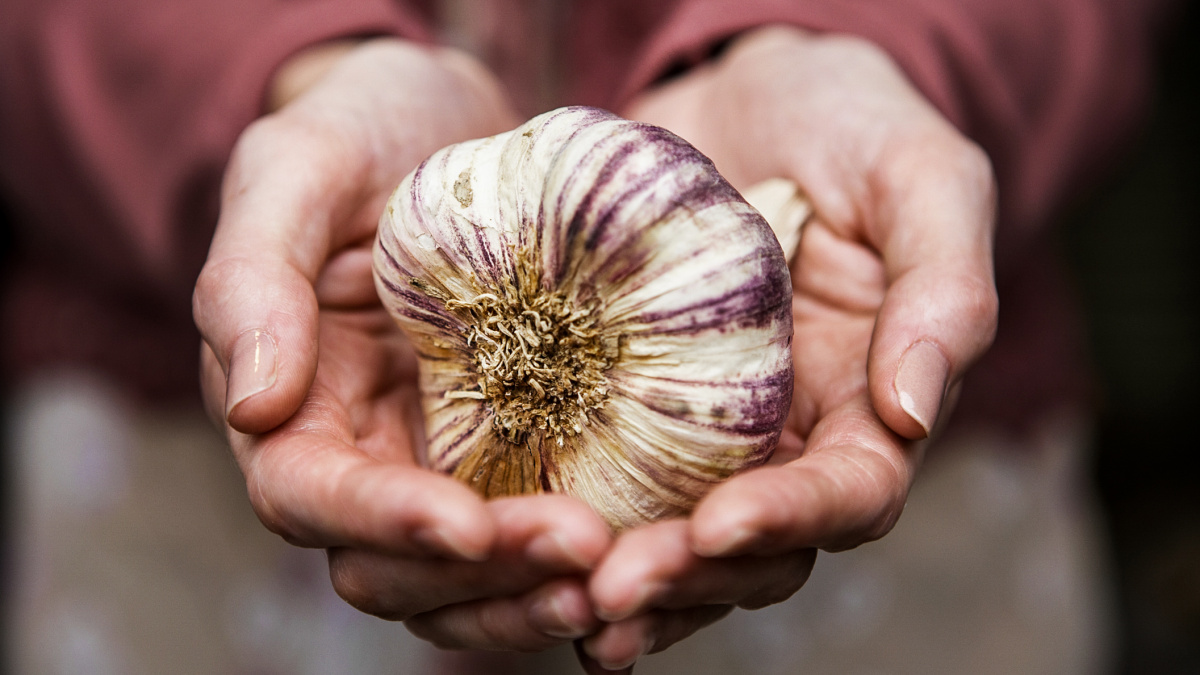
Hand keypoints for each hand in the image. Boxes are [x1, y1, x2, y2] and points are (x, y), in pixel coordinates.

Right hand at [193, 38, 612, 649]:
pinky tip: (641, 550)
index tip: (467, 526)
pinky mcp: (516, 448)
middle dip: (481, 575)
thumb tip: (252, 408)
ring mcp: (442, 460)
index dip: (382, 523)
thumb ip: (252, 277)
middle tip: (583, 550)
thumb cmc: (361, 131)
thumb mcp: (296, 167)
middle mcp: (363, 454)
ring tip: (618, 574)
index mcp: (291, 403)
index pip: (311, 497)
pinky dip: (572, 561)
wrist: (450, 122)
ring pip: (466, 580)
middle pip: (394, 568)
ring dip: (533, 593)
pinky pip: (533, 530)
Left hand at [579, 26, 997, 669]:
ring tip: (568, 608)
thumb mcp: (925, 180)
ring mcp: (702, 428)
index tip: (718, 524)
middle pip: (754, 546)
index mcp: (868, 404)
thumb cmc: (854, 125)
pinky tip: (520, 551)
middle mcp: (786, 438)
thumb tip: (913, 412)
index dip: (790, 519)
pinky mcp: (625, 397)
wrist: (751, 91)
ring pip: (676, 538)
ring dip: (630, 584)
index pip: (848, 493)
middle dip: (690, 577)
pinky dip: (571, 522)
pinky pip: (604, 477)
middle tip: (613, 593)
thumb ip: (945, 290)